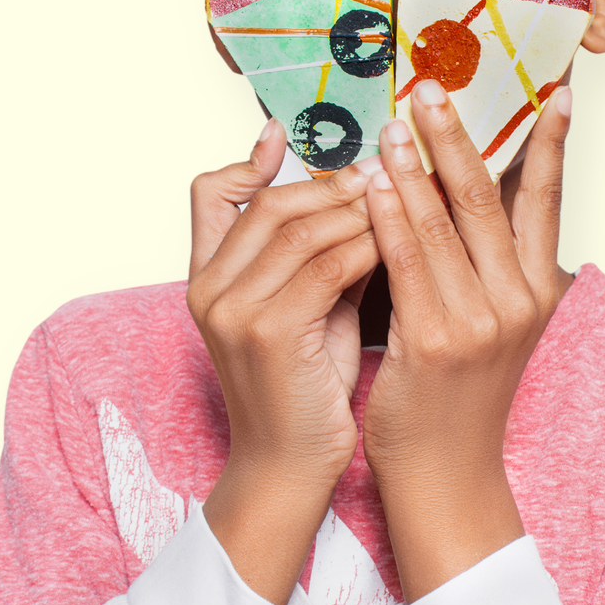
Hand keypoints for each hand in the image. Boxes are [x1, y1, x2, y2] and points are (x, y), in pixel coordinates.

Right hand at [187, 119, 380, 603]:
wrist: (289, 467)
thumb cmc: (307, 389)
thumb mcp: (308, 310)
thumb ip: (322, 257)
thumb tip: (369, 198)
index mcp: (207, 279)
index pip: (210, 195)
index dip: (248, 161)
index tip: (285, 136)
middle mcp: (209, 288)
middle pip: (268, 203)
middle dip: (330, 182)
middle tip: (383, 167)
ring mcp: (232, 309)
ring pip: (299, 228)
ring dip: (355, 207)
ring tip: (398, 193)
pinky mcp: (267, 330)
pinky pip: (325, 265)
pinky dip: (364, 245)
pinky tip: (396, 239)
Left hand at [361, 79, 573, 601]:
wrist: (446, 473)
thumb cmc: (459, 394)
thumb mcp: (492, 325)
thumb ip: (487, 264)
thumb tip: (469, 195)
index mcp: (538, 290)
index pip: (546, 200)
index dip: (549, 143)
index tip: (552, 89)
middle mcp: (519, 300)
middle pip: (490, 198)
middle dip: (460, 137)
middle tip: (434, 87)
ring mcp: (480, 321)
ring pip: (444, 222)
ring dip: (416, 166)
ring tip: (395, 123)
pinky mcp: (436, 340)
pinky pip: (407, 262)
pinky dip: (389, 217)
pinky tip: (372, 185)